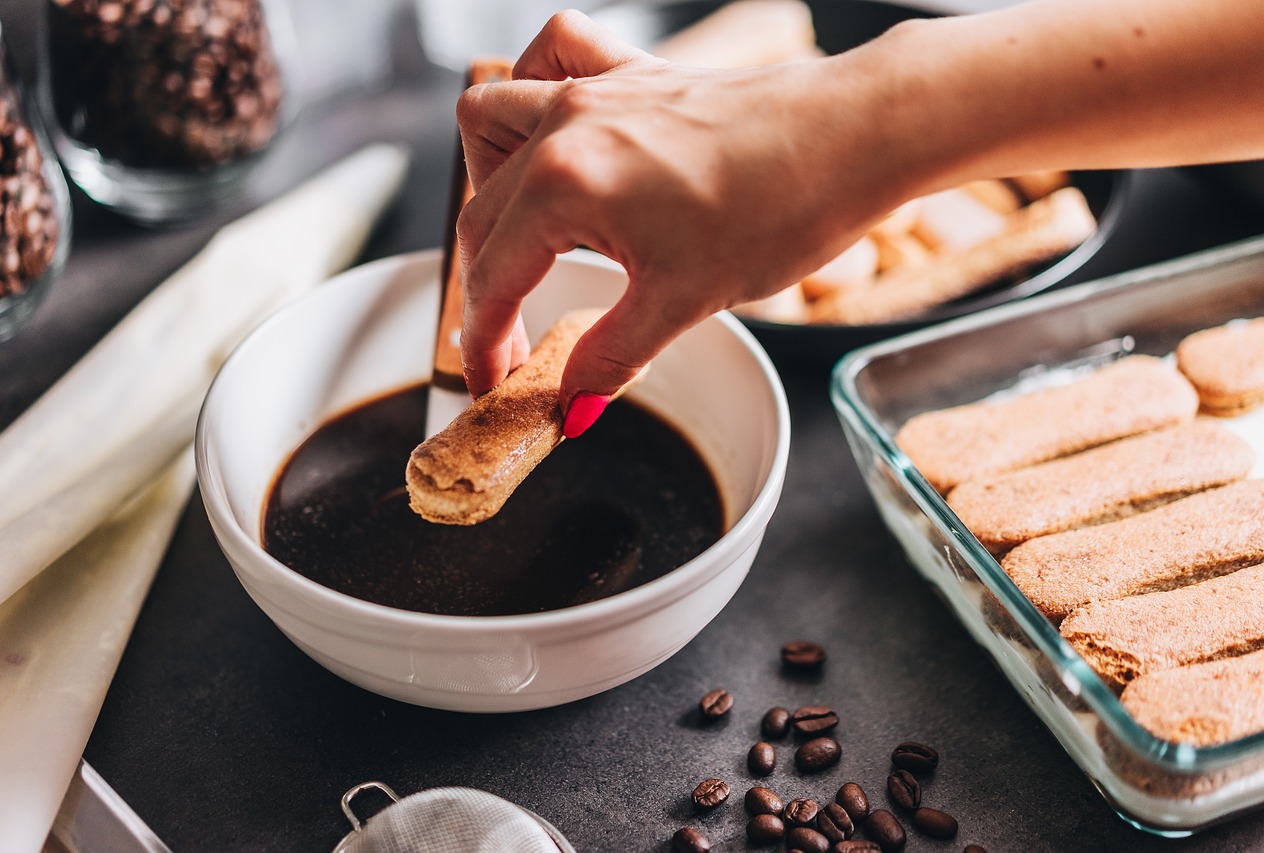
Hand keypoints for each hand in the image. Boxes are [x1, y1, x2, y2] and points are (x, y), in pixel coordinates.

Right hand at [454, 11, 913, 423]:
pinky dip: (537, 88)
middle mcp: (566, 125)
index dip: (484, 344)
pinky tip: (559, 131)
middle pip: (482, 213)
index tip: (491, 382)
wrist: (854, 137)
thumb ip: (611, 356)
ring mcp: (598, 88)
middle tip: (516, 342)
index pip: (492, 277)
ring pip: (491, 117)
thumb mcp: (683, 302)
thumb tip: (573, 401)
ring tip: (528, 233)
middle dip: (487, 288)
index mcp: (565, 184)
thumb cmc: (781, 208)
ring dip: (489, 180)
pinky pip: (555, 54)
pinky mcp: (636, 71)